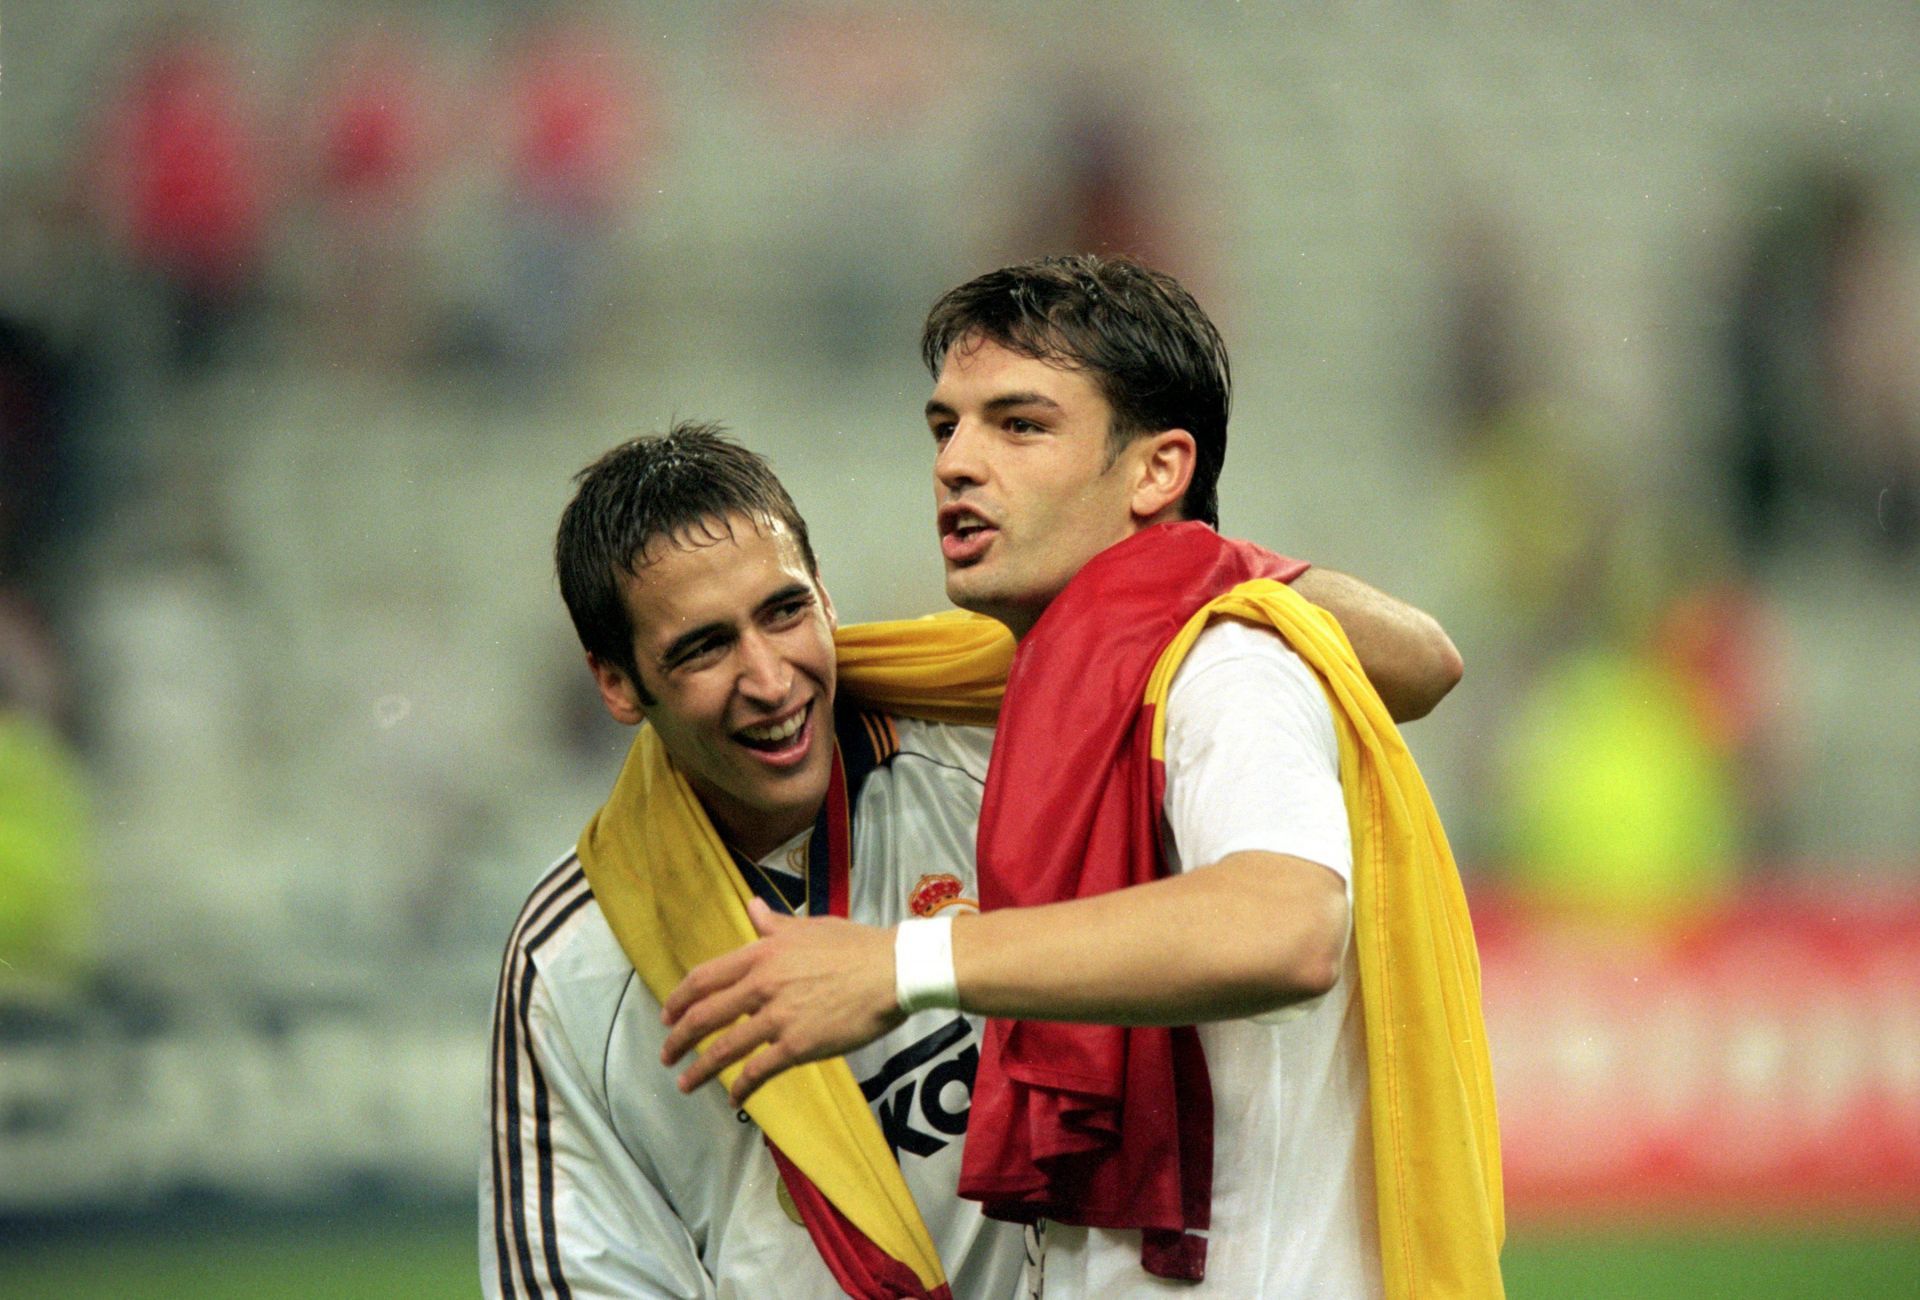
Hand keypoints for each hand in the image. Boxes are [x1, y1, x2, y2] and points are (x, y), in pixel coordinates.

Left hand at [660, 897, 905, 1106]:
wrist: (893, 970)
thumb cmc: (856, 946)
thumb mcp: (810, 927)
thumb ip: (774, 923)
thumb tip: (752, 906)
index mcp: (762, 953)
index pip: (705, 978)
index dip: (680, 999)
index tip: (668, 1015)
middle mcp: (762, 984)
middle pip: (705, 1015)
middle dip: (678, 1038)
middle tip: (667, 1054)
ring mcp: (778, 1016)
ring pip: (724, 1048)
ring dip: (699, 1069)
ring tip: (685, 1084)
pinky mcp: (797, 1045)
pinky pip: (758, 1071)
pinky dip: (741, 1088)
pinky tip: (735, 1099)